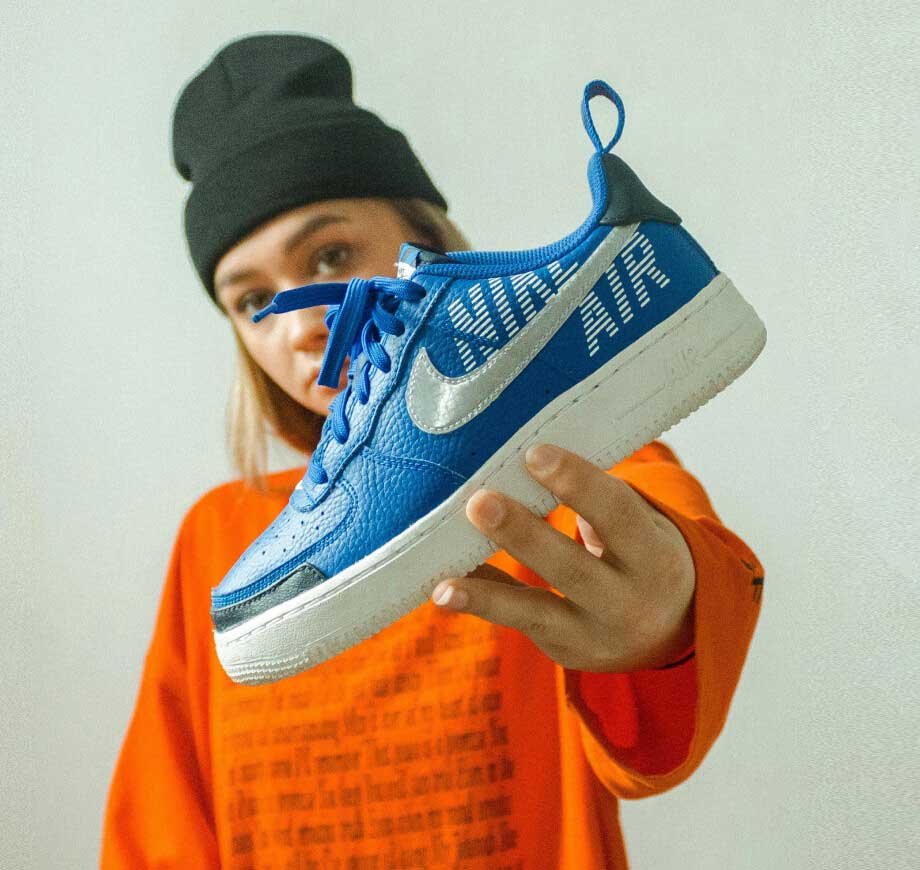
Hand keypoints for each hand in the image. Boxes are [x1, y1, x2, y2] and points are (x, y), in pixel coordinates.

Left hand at [430, 443, 695, 671]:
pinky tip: (444, 590)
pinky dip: (481, 602)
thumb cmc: (642, 552)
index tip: (535, 453)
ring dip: (489, 594)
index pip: (618, 514)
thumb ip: (600, 502)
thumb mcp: (643, 526)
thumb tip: (525, 461)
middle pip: (573, 568)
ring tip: (446, 581)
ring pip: (537, 611)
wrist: (672, 627)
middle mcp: (630, 602)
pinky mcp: (565, 649)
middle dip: (523, 535)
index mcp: (655, 556)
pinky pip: (518, 622)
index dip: (578, 483)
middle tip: (480, 501)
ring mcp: (595, 633)